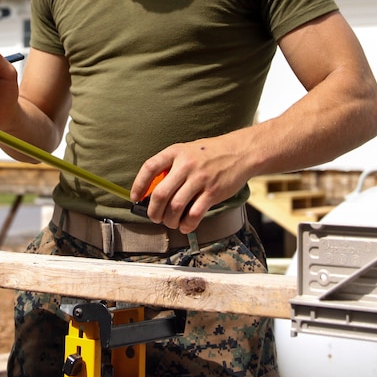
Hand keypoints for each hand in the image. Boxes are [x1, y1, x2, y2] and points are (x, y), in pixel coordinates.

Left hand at [130, 134, 247, 233]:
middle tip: (154, 217)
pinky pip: (194, 214)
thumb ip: (171, 165)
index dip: (139, 185)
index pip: (150, 168)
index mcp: (176, 152)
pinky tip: (184, 226)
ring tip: (169, 222)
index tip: (135, 197)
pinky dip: (186, 224)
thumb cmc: (211, 153)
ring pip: (176, 207)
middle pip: (160, 194)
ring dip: (169, 220)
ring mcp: (200, 179)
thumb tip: (153, 189)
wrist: (240, 152)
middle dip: (153, 211)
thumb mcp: (187, 150)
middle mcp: (186, 165)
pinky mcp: (212, 193)